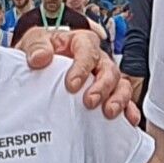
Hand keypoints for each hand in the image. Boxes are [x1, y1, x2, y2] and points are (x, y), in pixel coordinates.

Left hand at [13, 22, 134, 115]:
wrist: (41, 64)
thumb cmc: (42, 50)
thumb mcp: (34, 41)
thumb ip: (37, 47)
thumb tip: (40, 58)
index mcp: (82, 42)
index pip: (88, 51)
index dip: (82, 68)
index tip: (71, 85)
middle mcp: (98, 59)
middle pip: (109, 70)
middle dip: (102, 87)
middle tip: (90, 102)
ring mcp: (105, 77)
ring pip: (121, 85)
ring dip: (118, 99)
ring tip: (109, 112)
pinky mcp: (108, 94)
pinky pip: (125, 101)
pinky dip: (129, 110)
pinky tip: (128, 120)